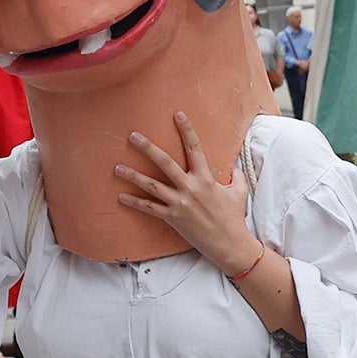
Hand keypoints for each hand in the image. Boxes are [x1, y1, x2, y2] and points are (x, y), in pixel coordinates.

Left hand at [113, 112, 255, 270]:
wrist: (229, 243)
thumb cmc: (234, 217)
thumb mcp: (239, 192)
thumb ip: (235, 176)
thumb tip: (233, 168)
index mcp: (206, 178)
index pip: (195, 148)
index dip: (186, 130)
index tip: (177, 114)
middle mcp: (190, 187)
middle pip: (165, 163)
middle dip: (147, 148)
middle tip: (132, 136)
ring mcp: (180, 203)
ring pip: (152, 185)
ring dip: (133, 176)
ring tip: (116, 168)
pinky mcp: (173, 217)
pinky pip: (150, 208)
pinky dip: (135, 202)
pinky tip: (121, 196)